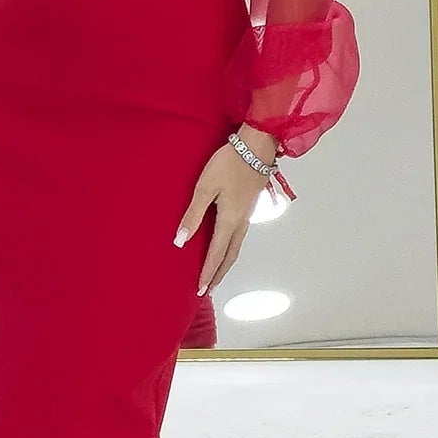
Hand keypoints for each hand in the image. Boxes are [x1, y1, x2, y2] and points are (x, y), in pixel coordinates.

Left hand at [174, 126, 278, 297]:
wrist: (256, 146)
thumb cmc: (229, 163)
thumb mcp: (205, 187)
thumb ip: (193, 214)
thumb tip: (181, 241)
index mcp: (229, 220)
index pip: (216, 254)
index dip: (208, 273)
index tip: (200, 290)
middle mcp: (241, 222)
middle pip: (230, 256)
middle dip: (219, 274)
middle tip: (208, 290)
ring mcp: (248, 215)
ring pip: (236, 247)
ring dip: (226, 263)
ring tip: (216, 274)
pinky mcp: (249, 207)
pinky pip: (240, 236)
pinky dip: (231, 249)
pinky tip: (226, 246)